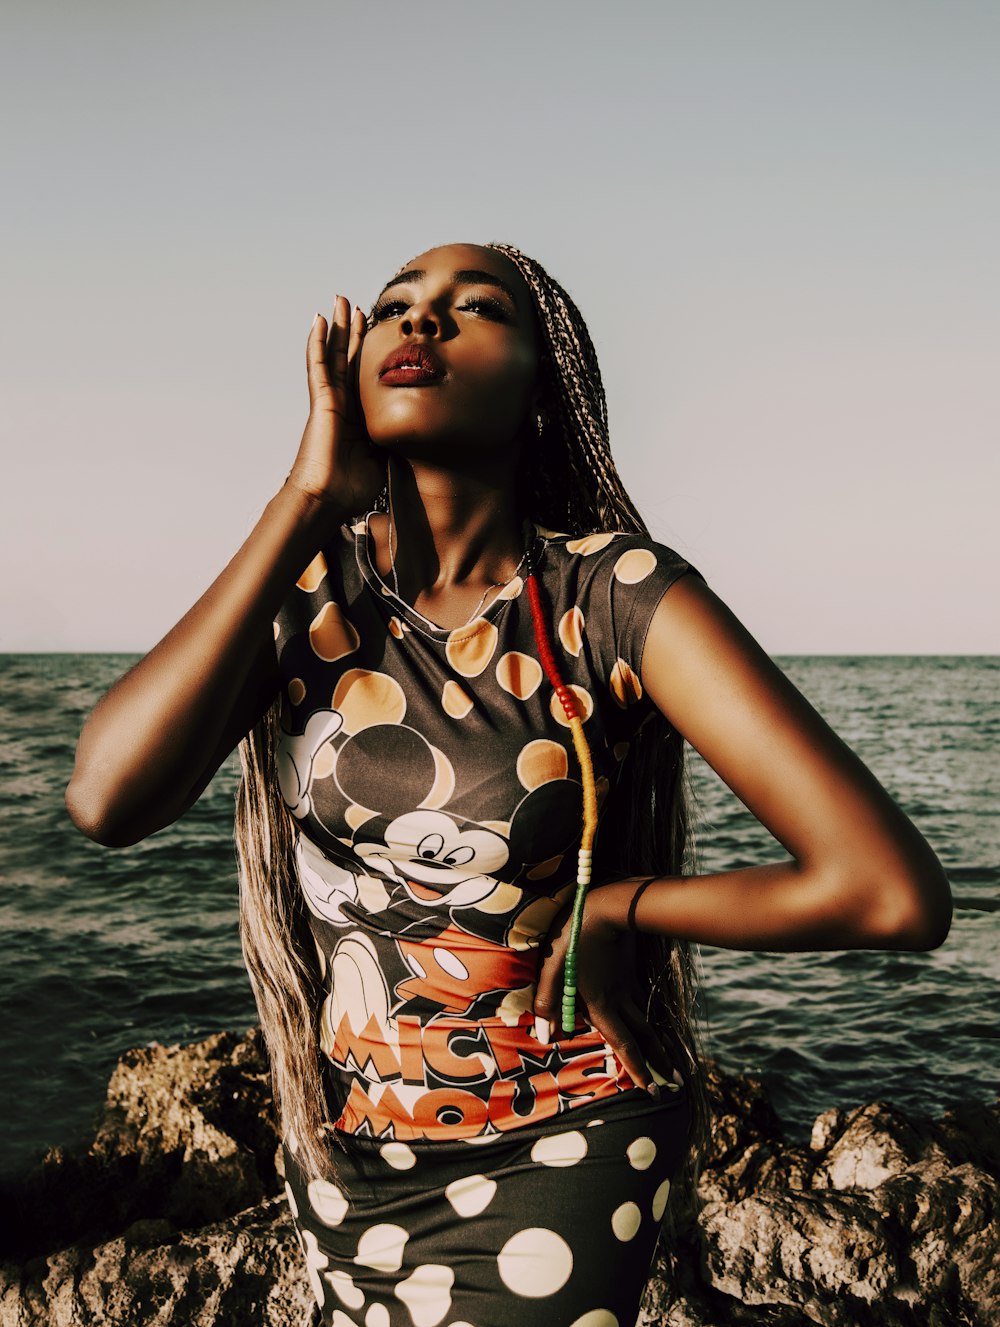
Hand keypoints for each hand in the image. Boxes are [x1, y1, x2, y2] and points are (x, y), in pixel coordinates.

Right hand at [286, 296, 384, 513]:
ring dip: (336, 327)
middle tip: (356, 306)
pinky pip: (318, 365)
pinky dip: (318, 342)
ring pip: (333, 354)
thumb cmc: (352, 486)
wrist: (329, 497)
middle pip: (348, 358)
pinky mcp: (321, 400)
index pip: (364, 375)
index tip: (376, 331)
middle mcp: (343, 403)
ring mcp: (330, 399)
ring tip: (338, 301)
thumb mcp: (383, 457)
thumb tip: (411, 432)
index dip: (368, 353)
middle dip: (352, 332)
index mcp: (358, 416)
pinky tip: (319, 320)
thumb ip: (393, 439)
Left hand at [533, 881, 673, 1095]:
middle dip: (658, 1061)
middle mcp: (619, 999)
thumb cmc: (575, 936)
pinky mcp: (629, 969)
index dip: (636, 1068)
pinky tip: (652, 1021)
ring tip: (672, 1060)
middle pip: (643, 1036)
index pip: (623, 1043)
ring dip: (659, 1042)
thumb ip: (548, 1001)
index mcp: (601, 1004)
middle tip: (675, 1082)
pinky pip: (641, 1001)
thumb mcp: (552, 968)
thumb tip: (544, 1037)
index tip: (650, 1089)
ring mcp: (627, 984)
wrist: (609, 906)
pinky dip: (650, 1018)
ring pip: (647, 1019)